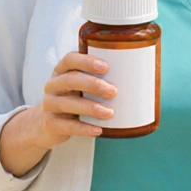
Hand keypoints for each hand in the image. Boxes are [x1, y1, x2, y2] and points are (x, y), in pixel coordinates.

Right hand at [0, 52, 115, 175]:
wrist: (47, 124)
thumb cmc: (74, 97)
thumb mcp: (80, 85)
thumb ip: (100, 77)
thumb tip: (143, 74)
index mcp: (62, 71)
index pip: (70, 59)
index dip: (86, 61)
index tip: (105, 66)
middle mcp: (53, 85)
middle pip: (70, 80)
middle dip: (93, 84)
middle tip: (113, 91)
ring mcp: (49, 105)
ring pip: (68, 104)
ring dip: (91, 108)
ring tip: (109, 113)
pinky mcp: (50, 124)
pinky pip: (67, 126)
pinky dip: (84, 128)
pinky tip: (98, 130)